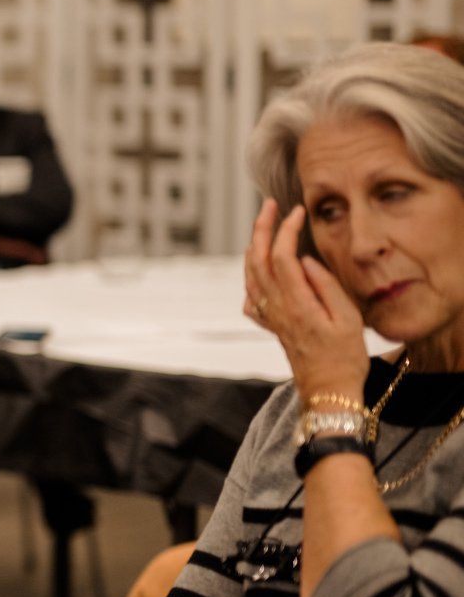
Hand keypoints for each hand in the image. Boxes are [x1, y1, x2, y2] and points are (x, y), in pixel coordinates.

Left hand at [243, 199, 369, 401]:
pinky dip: (250, 276)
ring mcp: (270, 317)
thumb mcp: (347, 319)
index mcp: (296, 303)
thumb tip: (304, 260)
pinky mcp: (271, 326)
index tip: (296, 211)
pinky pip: (251, 295)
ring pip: (250, 275)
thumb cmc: (345, 356)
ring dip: (253, 247)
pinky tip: (256, 270)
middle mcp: (276, 308)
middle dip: (262, 228)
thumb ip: (324, 286)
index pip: (282, 256)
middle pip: (259, 260)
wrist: (327, 390)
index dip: (286, 230)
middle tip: (269, 206)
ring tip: (261, 227)